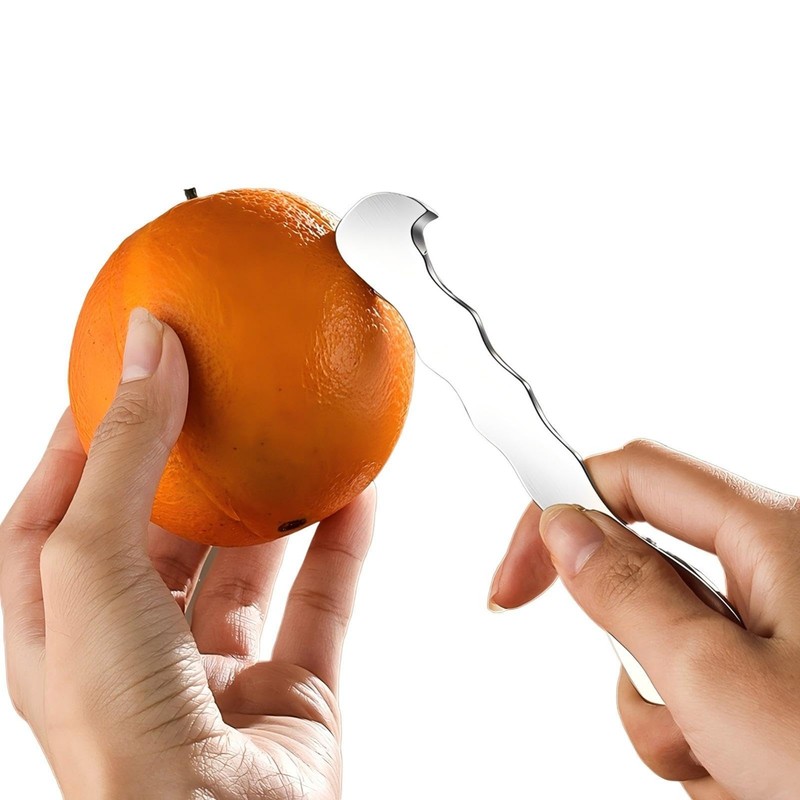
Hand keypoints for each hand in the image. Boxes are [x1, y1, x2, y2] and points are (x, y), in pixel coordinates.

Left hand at [0, 308, 374, 799]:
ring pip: (251, 566)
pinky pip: (324, 601)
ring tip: (294, 435)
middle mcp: (136, 648)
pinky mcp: (293, 689)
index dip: (86, 442)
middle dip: (188, 465)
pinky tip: (359, 494)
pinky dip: (343, 545)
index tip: (123, 375)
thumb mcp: (94, 568)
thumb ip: (128, 454)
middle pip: (160, 533)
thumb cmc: (121, 736)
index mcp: (62, 629)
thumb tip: (149, 349)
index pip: (58, 514)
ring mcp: (218, 672)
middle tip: (215, 393)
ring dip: (275, 504)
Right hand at [488, 439, 799, 799]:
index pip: (631, 476)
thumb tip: (567, 530)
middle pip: (650, 579)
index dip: (556, 511)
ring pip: (673, 651)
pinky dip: (708, 744)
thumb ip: (628, 594)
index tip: (516, 578)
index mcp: (772, 536)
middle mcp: (781, 568)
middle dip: (637, 661)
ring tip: (735, 768)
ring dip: (677, 722)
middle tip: (678, 718)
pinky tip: (752, 779)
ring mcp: (784, 627)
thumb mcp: (719, 684)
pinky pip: (707, 694)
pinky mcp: (784, 675)